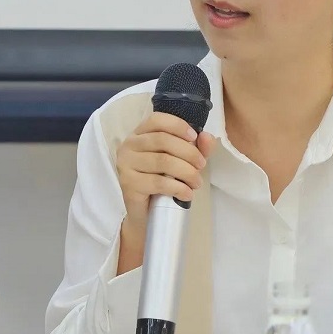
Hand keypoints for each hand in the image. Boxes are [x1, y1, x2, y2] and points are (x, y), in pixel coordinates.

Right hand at [117, 112, 215, 232]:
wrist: (146, 213)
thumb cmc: (164, 181)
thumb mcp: (184, 161)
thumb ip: (197, 147)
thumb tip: (207, 137)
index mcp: (140, 134)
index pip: (156, 120)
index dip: (178, 125)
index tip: (195, 137)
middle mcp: (129, 145)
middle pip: (162, 140)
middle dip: (188, 152)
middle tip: (201, 165)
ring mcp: (125, 164)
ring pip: (162, 161)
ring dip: (186, 172)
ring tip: (197, 182)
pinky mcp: (128, 184)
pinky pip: (158, 182)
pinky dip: (178, 188)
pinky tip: (187, 194)